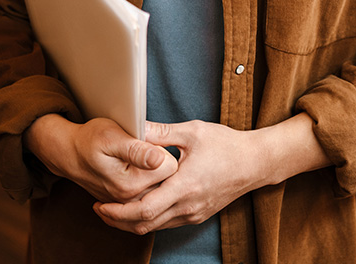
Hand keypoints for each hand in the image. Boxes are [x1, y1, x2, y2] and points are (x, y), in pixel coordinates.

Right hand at [23, 115, 177, 202]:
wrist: (70, 154)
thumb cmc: (90, 140)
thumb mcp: (111, 136)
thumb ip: (136, 150)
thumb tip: (158, 159)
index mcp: (131, 183)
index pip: (170, 166)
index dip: (161, 149)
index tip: (146, 141)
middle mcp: (131, 198)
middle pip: (168, 179)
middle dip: (160, 163)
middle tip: (141, 150)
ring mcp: (129, 203)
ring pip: (161, 186)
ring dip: (154, 172)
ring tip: (135, 159)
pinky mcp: (128, 203)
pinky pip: (151, 191)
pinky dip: (148, 180)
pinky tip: (135, 169)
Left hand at [93, 113, 330, 234]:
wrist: (255, 163)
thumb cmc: (226, 145)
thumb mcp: (192, 132)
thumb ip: (161, 133)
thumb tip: (134, 126)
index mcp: (184, 187)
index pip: (143, 211)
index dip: (118, 212)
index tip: (101, 204)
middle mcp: (188, 206)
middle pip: (144, 225)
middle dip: (118, 220)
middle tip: (100, 208)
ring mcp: (193, 214)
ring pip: (155, 227)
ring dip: (132, 221)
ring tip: (114, 207)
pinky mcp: (197, 214)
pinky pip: (167, 223)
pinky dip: (149, 218)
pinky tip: (140, 204)